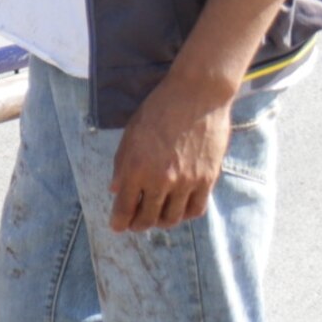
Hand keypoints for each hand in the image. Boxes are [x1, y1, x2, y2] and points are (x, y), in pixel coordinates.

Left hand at [107, 54, 237, 232]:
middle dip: (138, 225)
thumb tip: (115, 190)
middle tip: (135, 224)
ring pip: (172, 218)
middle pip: (148, 218)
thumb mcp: (130, 134)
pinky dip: (185, 214)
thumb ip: (121, 165)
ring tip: (157, 217)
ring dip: (161, 222)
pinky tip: (179, 208)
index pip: (124, 208)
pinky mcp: (207, 179)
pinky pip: (196, 209)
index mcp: (136, 168)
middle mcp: (160, 180)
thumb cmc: (159, 110)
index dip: (119, 222)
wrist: (196, 96)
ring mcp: (186, 182)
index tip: (117, 226)